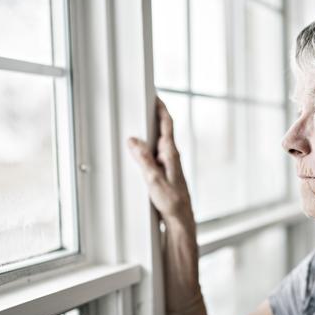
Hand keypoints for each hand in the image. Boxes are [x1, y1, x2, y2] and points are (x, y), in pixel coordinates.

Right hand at [127, 97, 193, 222]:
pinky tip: (140, 149)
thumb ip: (144, 160)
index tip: (155, 95)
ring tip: (139, 121)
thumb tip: (133, 140)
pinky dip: (147, 146)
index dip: (161, 108)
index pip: (167, 124)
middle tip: (144, 102)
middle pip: (163, 129)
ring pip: (158, 141)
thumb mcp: (154, 181)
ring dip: (150, 130)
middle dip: (154, 115)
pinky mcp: (165, 171)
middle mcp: (171, 156)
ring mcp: (169, 164)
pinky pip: (155, 153)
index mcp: (171, 154)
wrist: (180, 219)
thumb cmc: (172, 202)